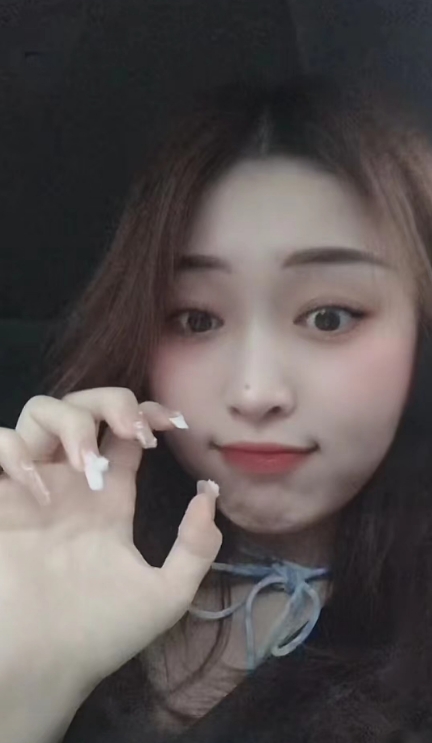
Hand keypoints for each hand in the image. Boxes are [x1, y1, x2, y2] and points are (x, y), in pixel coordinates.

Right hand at [0, 388, 221, 689]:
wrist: (46, 668)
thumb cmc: (100, 634)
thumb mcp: (165, 595)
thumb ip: (195, 548)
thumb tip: (210, 495)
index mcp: (109, 497)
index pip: (126, 432)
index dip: (149, 413)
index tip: (175, 423)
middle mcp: (72, 483)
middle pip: (84, 406)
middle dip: (111, 402)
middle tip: (136, 431)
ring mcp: (33, 487)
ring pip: (40, 412)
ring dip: (70, 422)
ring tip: (87, 462)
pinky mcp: (0, 501)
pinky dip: (15, 454)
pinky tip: (38, 491)